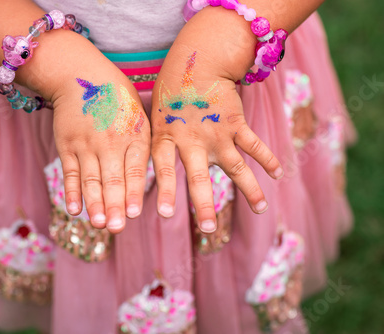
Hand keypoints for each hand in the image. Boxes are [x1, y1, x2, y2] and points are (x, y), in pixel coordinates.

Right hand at [49, 34, 149, 233]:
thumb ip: (143, 147)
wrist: (82, 75)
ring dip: (94, 203)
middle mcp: (111, 142)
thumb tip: (148, 181)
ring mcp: (87, 144)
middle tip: (116, 228)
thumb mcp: (139, 117)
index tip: (134, 213)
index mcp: (134, 136)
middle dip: (114, 205)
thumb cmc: (117, 100)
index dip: (134, 192)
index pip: (135, 169)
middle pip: (112, 178)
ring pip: (91, 179)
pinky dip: (71, 192)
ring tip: (98, 224)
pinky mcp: (68, 146)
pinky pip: (70, 173)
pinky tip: (73, 210)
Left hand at [151, 48, 282, 233]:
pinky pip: (254, 145)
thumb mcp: (156, 118)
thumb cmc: (171, 93)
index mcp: (166, 139)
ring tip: (261, 210)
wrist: (197, 63)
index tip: (165, 215)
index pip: (164, 170)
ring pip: (235, 167)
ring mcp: (216, 134)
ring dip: (249, 190)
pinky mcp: (236, 125)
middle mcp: (191, 141)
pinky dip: (267, 159)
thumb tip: (143, 173)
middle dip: (204, 204)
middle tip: (208, 228)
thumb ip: (157, 146)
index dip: (165, 192)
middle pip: (199, 177)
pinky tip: (278, 174)